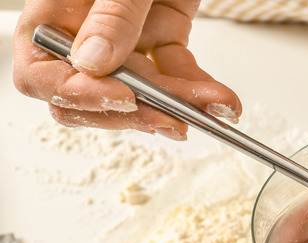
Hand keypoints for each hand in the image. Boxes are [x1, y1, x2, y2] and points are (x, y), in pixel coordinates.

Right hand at [13, 0, 240, 138]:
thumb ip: (112, 13)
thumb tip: (94, 62)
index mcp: (53, 11)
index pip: (41, 74)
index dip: (78, 95)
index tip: (123, 98)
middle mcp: (84, 30)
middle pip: (90, 95)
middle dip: (135, 112)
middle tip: (172, 120)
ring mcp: (125, 36)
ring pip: (139, 92)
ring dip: (177, 106)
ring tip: (213, 109)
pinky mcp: (162, 35)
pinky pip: (176, 72)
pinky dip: (199, 88)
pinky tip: (222, 99)